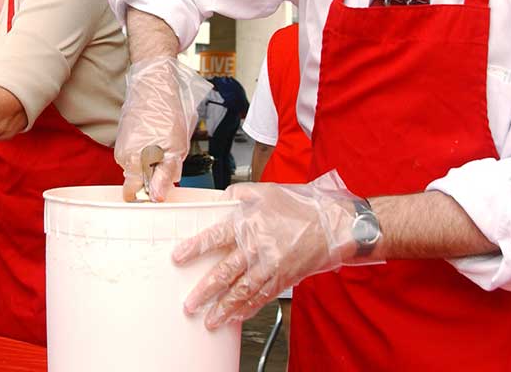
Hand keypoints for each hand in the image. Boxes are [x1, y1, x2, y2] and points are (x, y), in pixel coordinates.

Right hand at [114, 57, 211, 200]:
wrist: (154, 83)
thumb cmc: (167, 112)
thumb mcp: (175, 148)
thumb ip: (165, 174)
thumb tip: (156, 198)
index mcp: (135, 162)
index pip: (132, 194)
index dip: (148, 194)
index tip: (161, 188)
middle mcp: (124, 156)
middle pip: (139, 179)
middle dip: (155, 174)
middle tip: (170, 157)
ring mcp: (123, 145)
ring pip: (139, 164)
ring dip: (153, 160)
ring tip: (166, 142)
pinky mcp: (125, 136)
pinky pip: (138, 151)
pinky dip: (149, 148)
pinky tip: (159, 134)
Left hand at [173, 170, 383, 327]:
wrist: (331, 223)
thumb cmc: (300, 205)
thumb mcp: (267, 190)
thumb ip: (240, 193)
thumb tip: (221, 198)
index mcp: (249, 222)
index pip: (215, 236)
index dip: (195, 248)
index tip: (179, 257)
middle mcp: (257, 246)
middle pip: (225, 272)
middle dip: (205, 291)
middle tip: (190, 304)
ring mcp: (270, 266)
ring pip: (242, 291)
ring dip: (224, 308)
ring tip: (210, 319)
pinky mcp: (283, 278)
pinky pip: (261, 297)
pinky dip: (248, 309)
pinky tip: (236, 317)